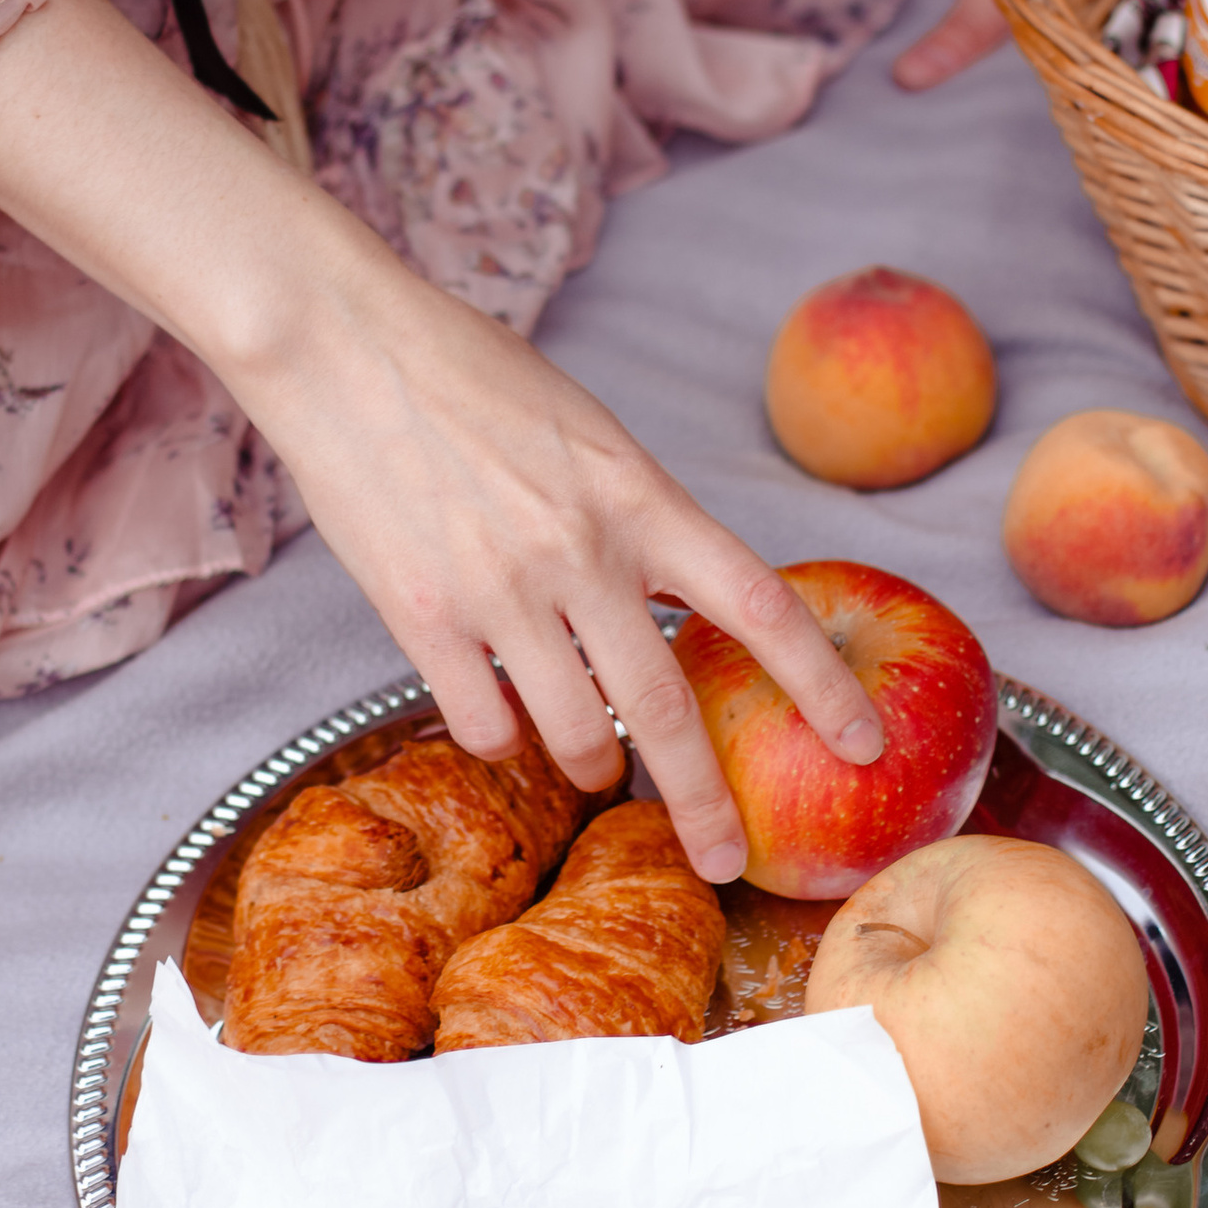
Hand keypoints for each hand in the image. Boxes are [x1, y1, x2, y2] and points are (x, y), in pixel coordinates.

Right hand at [0, 0, 883, 880]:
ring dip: (590, 766)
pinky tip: (502, 723)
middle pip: (669, 713)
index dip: (823, 685)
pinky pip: (484, 727)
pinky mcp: (422, 619)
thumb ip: (638, 516)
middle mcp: (584, 552)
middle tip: (723, 861)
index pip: (761, 606)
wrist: (343, 346)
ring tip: (589, 762)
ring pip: (574, 736)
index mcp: (641, 496)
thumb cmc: (468, 373)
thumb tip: (677, 595)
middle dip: (703, 805)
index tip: (864, 742)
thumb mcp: (589, 433)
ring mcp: (502, 592)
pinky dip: (503, 742)